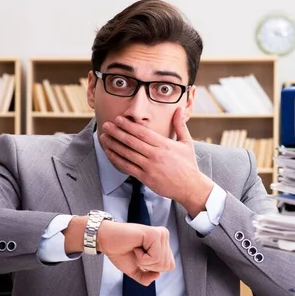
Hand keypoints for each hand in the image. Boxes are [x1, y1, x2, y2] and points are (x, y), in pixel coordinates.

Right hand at [98, 221, 174, 285]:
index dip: (152, 268)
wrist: (107, 241)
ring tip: (136, 249)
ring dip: (144, 261)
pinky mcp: (155, 234)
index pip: (169, 266)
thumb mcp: (135, 270)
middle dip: (149, 266)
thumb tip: (157, 275)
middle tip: (137, 253)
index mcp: (163, 243)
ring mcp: (160, 234)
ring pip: (162, 262)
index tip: (140, 256)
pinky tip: (136, 247)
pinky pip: (155, 257)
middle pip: (167, 266)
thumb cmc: (120, 252)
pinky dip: (142, 258)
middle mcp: (164, 236)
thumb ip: (147, 277)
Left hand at [99, 107, 213, 216]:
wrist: (190, 187)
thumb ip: (180, 125)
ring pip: (127, 154)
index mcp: (164, 144)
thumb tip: (179, 108)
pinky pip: (128, 167)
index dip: (128, 125)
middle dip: (117, 132)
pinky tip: (110, 153)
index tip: (118, 119)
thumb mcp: (187, 142)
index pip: (142, 132)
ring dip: (114, 144)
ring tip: (104, 137)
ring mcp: (150, 167)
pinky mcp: (146, 178)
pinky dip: (117, 159)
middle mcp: (156, 155)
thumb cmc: (188, 165)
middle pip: (132, 141)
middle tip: (106, 125)